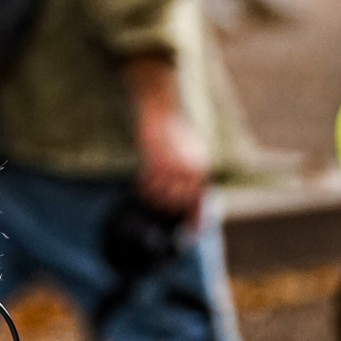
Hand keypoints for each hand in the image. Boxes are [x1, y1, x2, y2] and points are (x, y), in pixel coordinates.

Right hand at [134, 106, 209, 225]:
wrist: (161, 108)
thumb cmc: (173, 131)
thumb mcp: (190, 151)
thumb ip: (191, 173)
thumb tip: (192, 196)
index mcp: (201, 167)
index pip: (200, 200)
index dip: (196, 218)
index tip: (191, 232)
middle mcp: (190, 169)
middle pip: (180, 201)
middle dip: (169, 207)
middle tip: (158, 207)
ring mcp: (173, 165)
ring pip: (162, 194)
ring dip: (154, 198)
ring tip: (147, 195)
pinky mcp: (155, 160)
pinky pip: (149, 183)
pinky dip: (143, 187)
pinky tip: (139, 185)